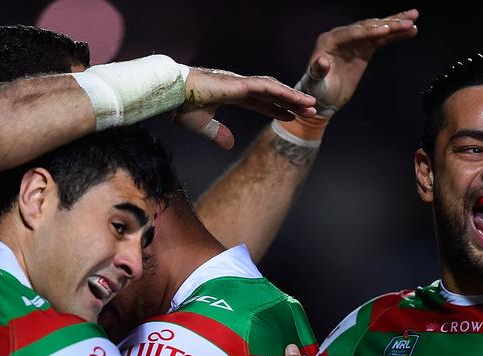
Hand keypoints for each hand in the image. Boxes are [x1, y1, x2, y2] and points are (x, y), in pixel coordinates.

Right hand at [173, 68, 316, 148]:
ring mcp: (240, 83)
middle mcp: (239, 87)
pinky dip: (283, 93)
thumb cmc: (180, 105)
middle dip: (292, 102)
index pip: (260, 102)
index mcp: (231, 95)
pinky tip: (296, 99)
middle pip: (272, 94)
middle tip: (310, 110)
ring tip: (312, 105)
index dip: (277, 108)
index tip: (291, 115)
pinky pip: (266, 88)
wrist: (171, 94)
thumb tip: (229, 144)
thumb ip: (217, 133)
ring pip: (274, 89)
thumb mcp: (202, 125)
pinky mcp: (238, 84)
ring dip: (294, 97)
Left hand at [300, 9, 418, 115]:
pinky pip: (382, 39)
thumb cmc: (316, 91)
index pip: (352, 33)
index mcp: (329, 41)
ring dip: (395, 25)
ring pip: (377, 30)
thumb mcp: (316, 83)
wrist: (324, 99)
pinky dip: (395, 35)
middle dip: (388, 24)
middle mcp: (342, 36)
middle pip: (368, 27)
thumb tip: (322, 61)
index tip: (385, 30)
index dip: (369, 31)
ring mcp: (355, 42)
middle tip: (407, 21)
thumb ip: (318, 71)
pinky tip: (411, 30)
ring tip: (414, 19)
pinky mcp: (364, 49)